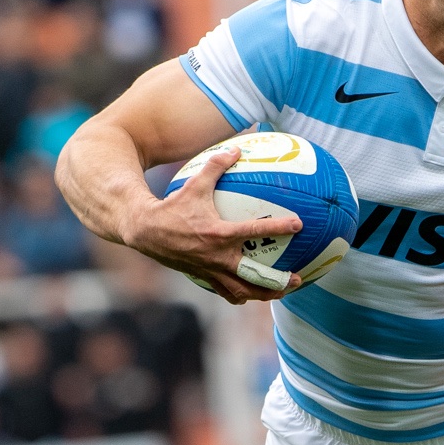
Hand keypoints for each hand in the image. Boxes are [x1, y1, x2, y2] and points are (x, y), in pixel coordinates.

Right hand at [122, 147, 302, 303]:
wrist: (144, 230)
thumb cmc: (171, 206)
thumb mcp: (194, 184)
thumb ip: (216, 166)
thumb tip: (236, 149)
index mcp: (219, 233)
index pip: (255, 231)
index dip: (279, 227)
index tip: (299, 225)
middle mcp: (217, 256)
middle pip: (255, 276)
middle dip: (279, 280)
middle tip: (298, 278)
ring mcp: (211, 271)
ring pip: (243, 291)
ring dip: (265, 294)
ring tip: (282, 292)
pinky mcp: (203, 278)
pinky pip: (227, 293)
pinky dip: (242, 295)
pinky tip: (253, 293)